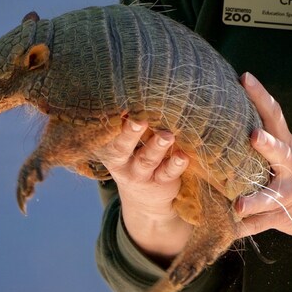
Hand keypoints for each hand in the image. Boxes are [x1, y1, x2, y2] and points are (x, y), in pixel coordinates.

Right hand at [98, 118, 192, 262]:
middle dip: (130, 134)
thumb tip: (136, 91)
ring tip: (166, 136)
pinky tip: (183, 156)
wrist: (145, 200)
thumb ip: (128, 124)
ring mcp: (141, 174)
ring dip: (156, 147)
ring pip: (147, 160)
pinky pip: (168, 173)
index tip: (120, 106)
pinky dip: (176, 165)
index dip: (112, 121)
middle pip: (122, 147)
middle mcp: (122, 162)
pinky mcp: (160, 182)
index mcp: (110, 148)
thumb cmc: (135, 157)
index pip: (108, 133)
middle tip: (138, 121)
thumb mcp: (125, 145)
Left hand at [235, 73, 291, 267]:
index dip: (260, 96)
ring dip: (255, 199)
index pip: (273, 115)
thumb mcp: (287, 152)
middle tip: (253, 135)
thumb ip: (263, 135)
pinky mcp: (282, 216)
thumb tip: (225, 112)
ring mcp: (287, 192)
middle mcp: (289, 166)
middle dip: (267, 144)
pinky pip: (261, 224)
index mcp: (287, 146)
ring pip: (271, 195)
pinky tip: (229, 232)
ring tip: (239, 204)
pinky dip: (245, 228)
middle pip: (279, 151)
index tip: (244, 77)